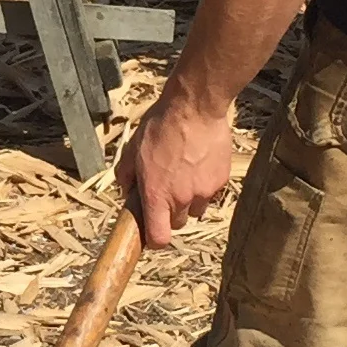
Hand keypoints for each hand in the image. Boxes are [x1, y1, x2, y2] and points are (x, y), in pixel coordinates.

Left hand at [118, 82, 235, 246]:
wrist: (195, 107)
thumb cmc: (160, 126)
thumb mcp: (133, 149)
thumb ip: (125, 176)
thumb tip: (127, 193)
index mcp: (157, 195)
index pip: (158, 238)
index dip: (154, 239)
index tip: (151, 230)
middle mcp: (182, 198)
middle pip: (177, 223)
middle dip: (170, 212)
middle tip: (166, 189)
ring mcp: (204, 191)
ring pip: (195, 209)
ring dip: (189, 199)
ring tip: (184, 173)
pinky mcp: (221, 181)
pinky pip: (210, 193)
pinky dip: (204, 184)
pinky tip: (198, 163)